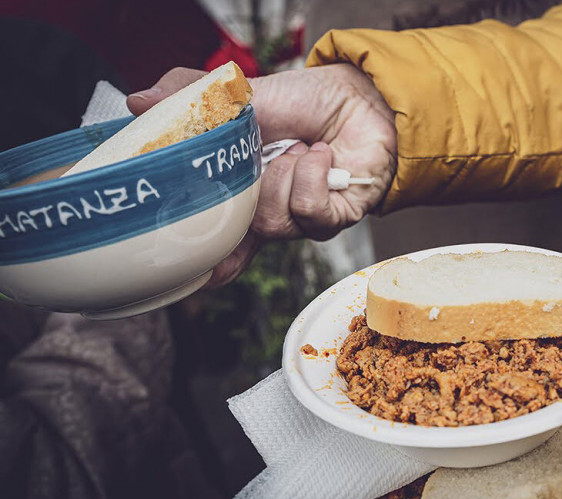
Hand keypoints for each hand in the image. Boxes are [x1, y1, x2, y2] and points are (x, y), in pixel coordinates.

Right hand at [127, 65, 396, 286]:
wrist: (358, 98)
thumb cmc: (302, 101)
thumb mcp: (239, 94)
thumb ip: (190, 96)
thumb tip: (137, 102)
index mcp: (240, 193)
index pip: (214, 238)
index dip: (198, 260)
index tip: (182, 275)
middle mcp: (269, 213)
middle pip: (237, 230)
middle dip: (242, 191)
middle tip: (260, 154)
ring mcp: (300, 220)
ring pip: (271, 220)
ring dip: (283, 174)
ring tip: (299, 147)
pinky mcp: (334, 219)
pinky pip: (308, 210)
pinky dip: (312, 174)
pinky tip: (321, 155)